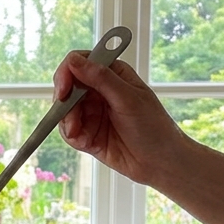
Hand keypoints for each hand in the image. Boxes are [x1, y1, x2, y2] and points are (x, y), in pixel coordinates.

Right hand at [53, 52, 189, 185]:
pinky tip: (86, 142)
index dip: (67, 73)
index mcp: (113, 74)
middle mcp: (100, 90)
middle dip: (64, 103)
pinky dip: (72, 136)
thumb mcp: (128, 99)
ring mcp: (93, 112)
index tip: (63, 90)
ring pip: (64, 110)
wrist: (160, 162)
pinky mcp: (88, 132)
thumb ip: (100, 78)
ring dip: (68, 123)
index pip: (80, 62)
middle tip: (70, 119)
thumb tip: (74, 61)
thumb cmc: (154, 127)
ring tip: (79, 135)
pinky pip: (69, 130)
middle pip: (67, 86)